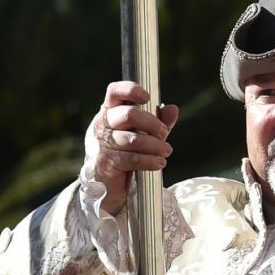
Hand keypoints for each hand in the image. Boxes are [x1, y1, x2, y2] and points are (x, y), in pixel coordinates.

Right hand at [87, 81, 179, 215]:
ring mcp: (101, 144)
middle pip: (129, 115)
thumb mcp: (144, 134)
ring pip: (133, 139)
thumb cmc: (125, 153)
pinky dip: (150, 161)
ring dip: (155, 145)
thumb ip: (158, 121)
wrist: (107, 184)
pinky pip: (132, 158)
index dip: (130, 90)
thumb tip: (172, 109)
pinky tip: (159, 162)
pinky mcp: (105, 163)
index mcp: (109, 112)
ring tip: (166, 151)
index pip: (114, 92)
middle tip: (163, 133)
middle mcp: (101, 124)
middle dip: (152, 124)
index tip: (147, 98)